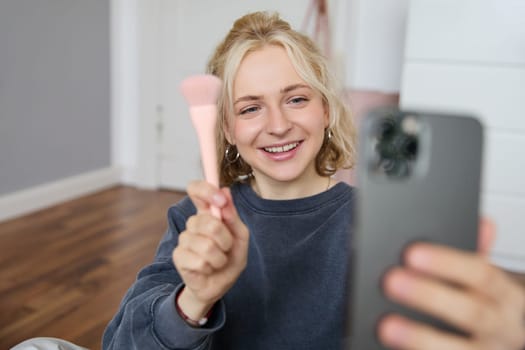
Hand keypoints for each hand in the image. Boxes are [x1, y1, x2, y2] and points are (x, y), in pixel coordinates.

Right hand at [172, 180, 248, 319]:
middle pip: (207, 222)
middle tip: (227, 248)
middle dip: (225, 239)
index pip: (196, 189)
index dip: (206, 190)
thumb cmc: (230, 258)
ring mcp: (184, 239)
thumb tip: (226, 192)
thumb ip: (233, 216)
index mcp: (208, 213)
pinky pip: (200, 261)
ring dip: (220, 257)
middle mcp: (193, 223)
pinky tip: (208, 269)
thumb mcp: (240, 237)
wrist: (219, 285)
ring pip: (205, 245)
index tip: (220, 199)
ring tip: (218, 260)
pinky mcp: (178, 256)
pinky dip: (211, 268)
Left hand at [378, 218, 524, 348]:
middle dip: (429, 296)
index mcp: (503, 295)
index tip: (411, 254)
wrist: (497, 342)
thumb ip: (473, 253)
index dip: (447, 263)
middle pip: (471, 312)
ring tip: (386, 326)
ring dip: (420, 338)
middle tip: (390, 281)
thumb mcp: (480, 278)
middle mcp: (501, 327)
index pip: (482, 274)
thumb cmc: (480, 302)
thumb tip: (483, 223)